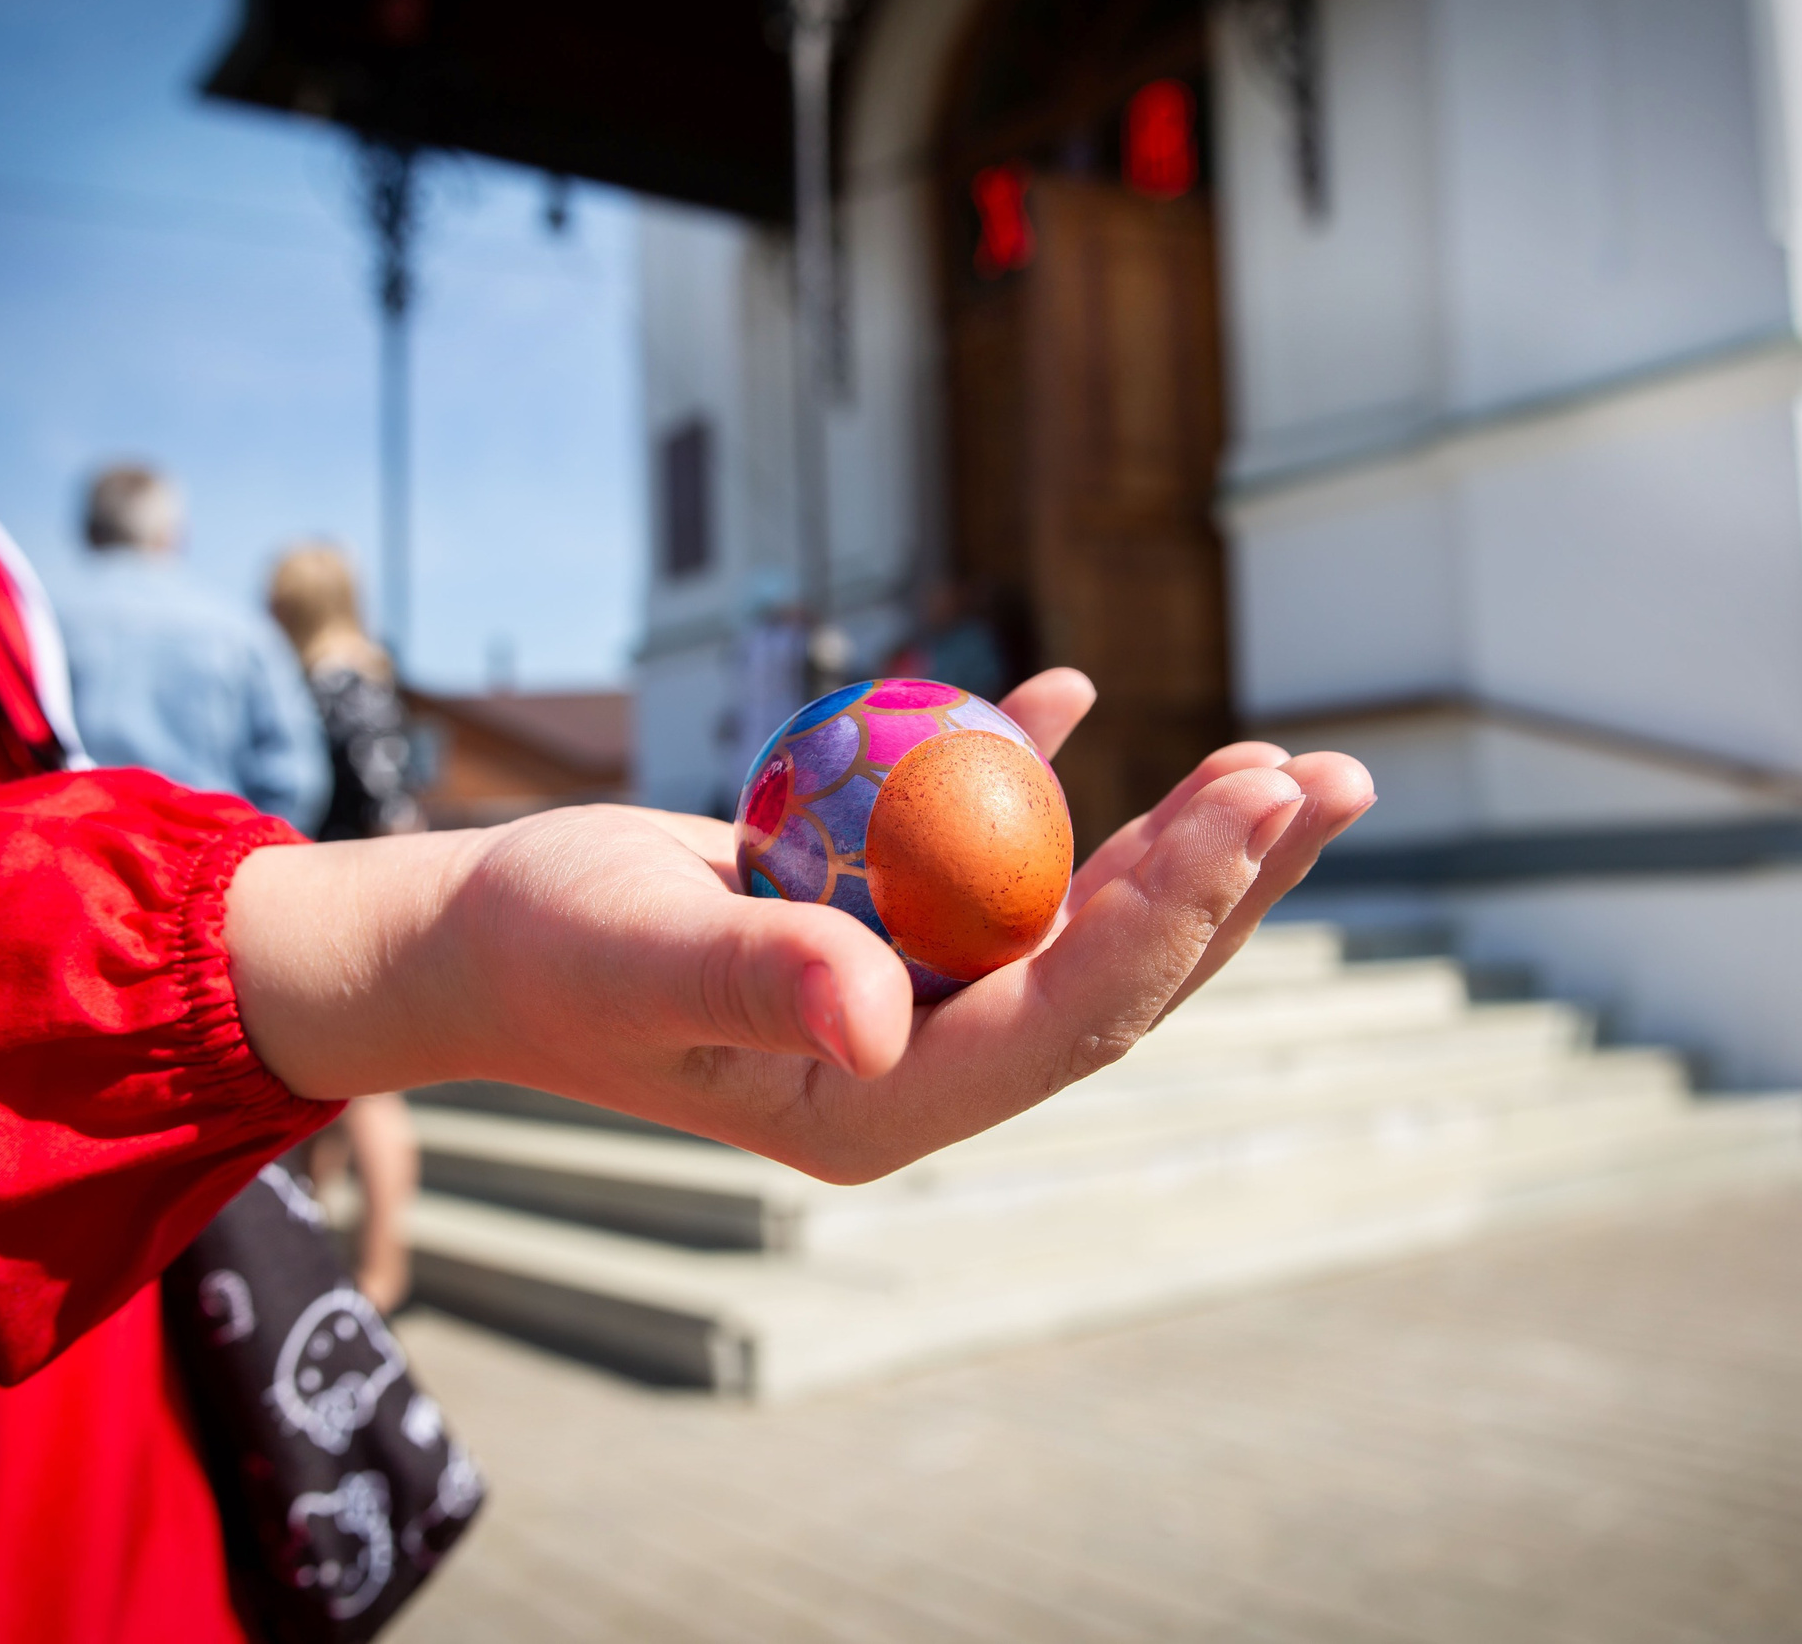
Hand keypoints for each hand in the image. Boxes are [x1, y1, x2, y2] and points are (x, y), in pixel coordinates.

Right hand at [227, 670, 1373, 1181]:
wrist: (477, 940)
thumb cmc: (539, 951)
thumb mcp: (634, 954)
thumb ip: (755, 977)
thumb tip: (880, 1013)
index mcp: (879, 1104)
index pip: (1061, 1019)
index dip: (1163, 921)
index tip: (1242, 812)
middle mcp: (919, 1059)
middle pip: (1107, 975)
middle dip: (1222, 887)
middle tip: (1324, 784)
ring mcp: (910, 996)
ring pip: (1076, 919)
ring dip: (1180, 844)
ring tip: (1286, 771)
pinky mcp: (887, 929)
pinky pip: (989, 858)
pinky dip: (1037, 776)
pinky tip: (1074, 698)